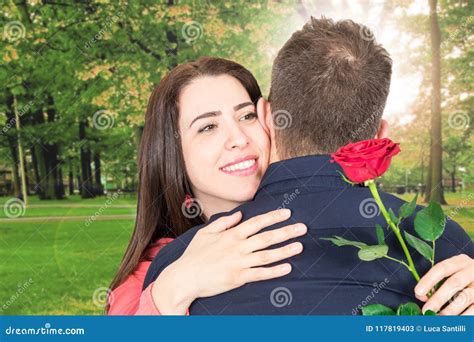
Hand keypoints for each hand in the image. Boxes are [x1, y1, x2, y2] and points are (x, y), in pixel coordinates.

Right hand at [152, 209, 305, 313]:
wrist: (184, 277)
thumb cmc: (193, 255)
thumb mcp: (205, 232)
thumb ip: (223, 222)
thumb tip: (239, 214)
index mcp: (231, 234)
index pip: (256, 222)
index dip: (273, 217)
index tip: (287, 213)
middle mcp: (237, 246)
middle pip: (266, 237)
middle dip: (286, 231)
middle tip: (303, 227)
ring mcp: (238, 262)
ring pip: (267, 255)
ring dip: (285, 250)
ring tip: (300, 245)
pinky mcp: (238, 278)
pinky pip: (260, 273)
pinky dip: (275, 271)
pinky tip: (287, 267)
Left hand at [414, 254, 473, 314]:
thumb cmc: (462, 277)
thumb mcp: (451, 274)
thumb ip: (435, 283)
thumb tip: (421, 296)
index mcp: (460, 262)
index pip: (442, 268)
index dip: (429, 280)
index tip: (418, 292)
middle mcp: (472, 270)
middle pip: (454, 283)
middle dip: (438, 298)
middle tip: (426, 310)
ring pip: (465, 298)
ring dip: (450, 310)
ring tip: (438, 318)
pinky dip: (463, 317)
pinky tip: (454, 322)